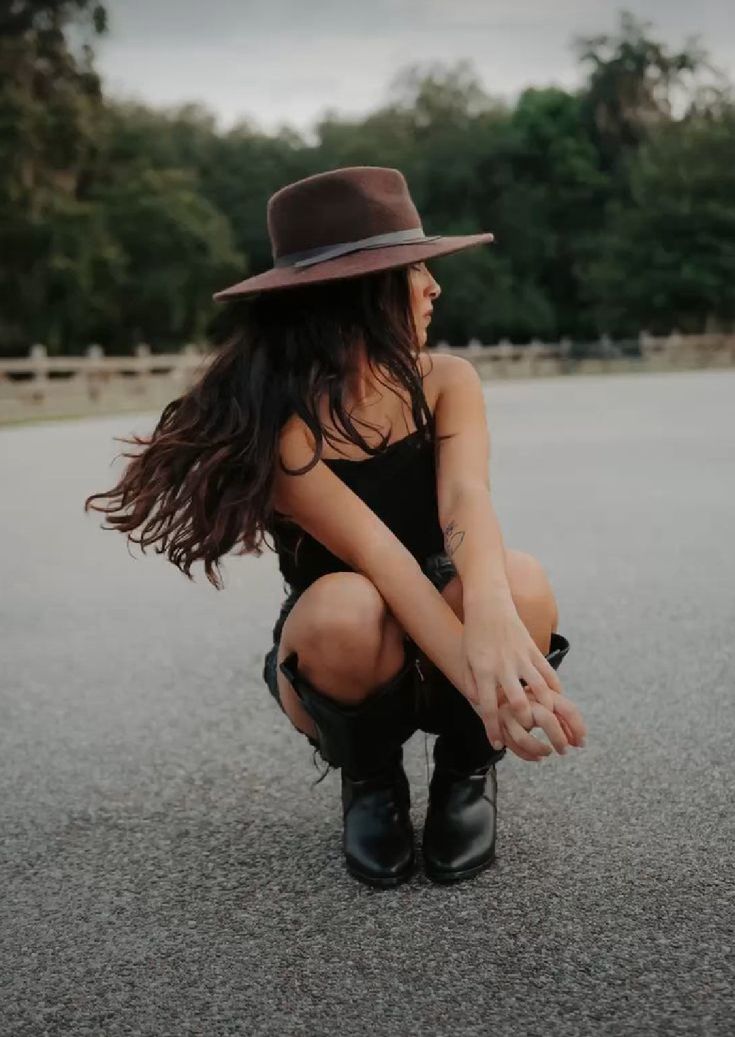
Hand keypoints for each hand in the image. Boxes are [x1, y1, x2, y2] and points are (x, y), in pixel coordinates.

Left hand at [461, 598, 565, 749]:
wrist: (488, 604)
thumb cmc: (474, 634)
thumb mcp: (465, 659)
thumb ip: (470, 683)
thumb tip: (481, 705)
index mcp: (483, 671)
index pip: (488, 707)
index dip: (493, 729)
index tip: (497, 744)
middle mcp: (503, 667)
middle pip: (517, 702)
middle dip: (523, 723)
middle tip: (526, 735)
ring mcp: (521, 657)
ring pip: (539, 689)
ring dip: (545, 709)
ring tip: (547, 722)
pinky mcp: (533, 649)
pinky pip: (548, 672)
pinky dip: (555, 689)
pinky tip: (557, 701)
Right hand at [495, 687, 586, 761]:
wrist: (491, 688)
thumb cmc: (524, 699)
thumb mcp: (544, 703)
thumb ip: (561, 718)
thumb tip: (578, 740)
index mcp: (542, 692)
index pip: (566, 708)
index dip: (577, 727)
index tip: (581, 743)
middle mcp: (525, 700)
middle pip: (547, 720)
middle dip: (558, 738)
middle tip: (564, 751)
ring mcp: (509, 712)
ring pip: (524, 738)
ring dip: (538, 748)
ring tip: (547, 753)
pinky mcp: (497, 723)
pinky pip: (512, 745)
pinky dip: (526, 755)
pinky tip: (536, 757)